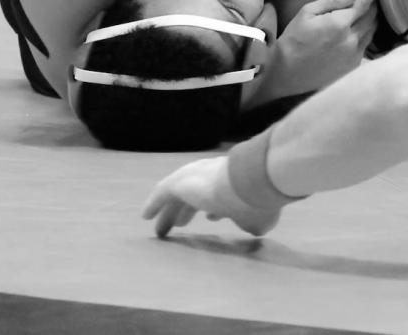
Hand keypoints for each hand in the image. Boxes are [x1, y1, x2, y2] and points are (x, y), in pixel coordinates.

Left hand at [142, 156, 283, 237]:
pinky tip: (145, 216)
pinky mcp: (179, 182)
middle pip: (195, 197)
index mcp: (232, 185)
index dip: (214, 208)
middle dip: (187, 211)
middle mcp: (212, 177)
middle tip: (181, 224)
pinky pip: (162, 194)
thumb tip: (254, 228)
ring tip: (162, 229)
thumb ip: (254, 221)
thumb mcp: (261, 216)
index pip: (220, 197)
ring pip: (177, 198)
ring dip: (169, 213)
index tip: (212, 217)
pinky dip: (154, 204)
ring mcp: (194, 178)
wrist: (248, 182)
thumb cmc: (257, 201)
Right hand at [273, 0, 378, 93]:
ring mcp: (354, 54)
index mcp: (340, 24)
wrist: (287, 72)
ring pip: (372, 30)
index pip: (364, 3)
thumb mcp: (308, 12)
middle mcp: (352, 39)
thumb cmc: (294, 38)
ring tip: (368, 10)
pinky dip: (367, 33)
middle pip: (372, 16)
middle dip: (373, 3)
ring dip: (372, 18)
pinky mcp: (353, 65)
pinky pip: (367, 44)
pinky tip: (361, 29)